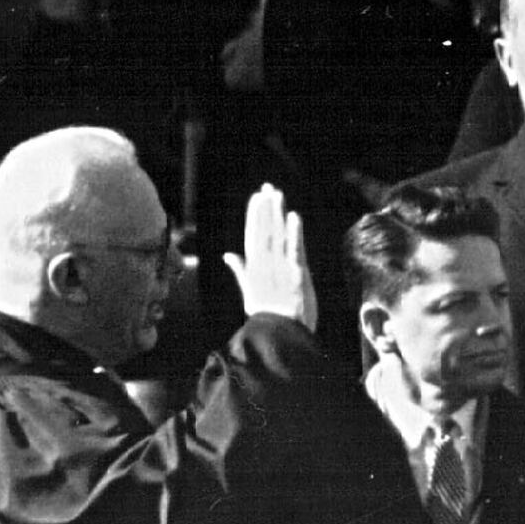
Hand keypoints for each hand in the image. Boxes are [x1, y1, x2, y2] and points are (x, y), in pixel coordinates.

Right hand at [232, 183, 312, 328]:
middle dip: (266, 208)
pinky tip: (294, 216)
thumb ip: (240, 271)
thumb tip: (228, 255)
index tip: (256, 197)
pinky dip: (294, 233)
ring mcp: (281, 268)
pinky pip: (295, 249)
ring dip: (277, 213)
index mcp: (254, 268)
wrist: (281, 336)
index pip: (253, 235)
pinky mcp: (297, 274)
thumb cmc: (267, 316)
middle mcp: (265, 265)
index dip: (254, 215)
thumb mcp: (249, 293)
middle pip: (265, 231)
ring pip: (278, 235)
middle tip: (268, 187)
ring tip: (277, 194)